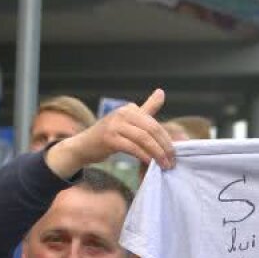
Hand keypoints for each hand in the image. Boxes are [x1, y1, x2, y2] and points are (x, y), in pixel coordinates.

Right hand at [46, 89, 174, 177]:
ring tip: (165, 165)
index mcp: (130, 109)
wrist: (84, 146)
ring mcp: (115, 124)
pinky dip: (144, 156)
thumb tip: (161, 92)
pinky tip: (150, 164)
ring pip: (144, 139)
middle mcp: (122, 113)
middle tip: (172, 161)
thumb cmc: (110, 136)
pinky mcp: (109, 138)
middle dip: (164, 147)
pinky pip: (133, 147)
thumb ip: (146, 109)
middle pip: (151, 130)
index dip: (167, 139)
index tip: (174, 154)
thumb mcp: (129, 121)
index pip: (155, 124)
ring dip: (157, 154)